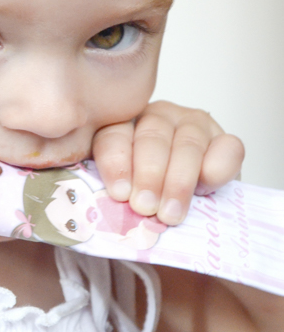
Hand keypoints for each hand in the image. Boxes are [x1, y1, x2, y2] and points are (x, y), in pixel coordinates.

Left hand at [92, 100, 244, 224]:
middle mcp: (158, 118)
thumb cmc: (149, 202)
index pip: (113, 135)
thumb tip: (104, 213)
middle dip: (149, 175)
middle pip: (152, 137)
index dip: (116, 163)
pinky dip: (218, 168)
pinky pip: (227, 148)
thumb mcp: (125, 196)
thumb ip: (115, 196)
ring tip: (171, 213)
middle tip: (145, 207)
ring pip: (187, 143)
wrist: (188, 211)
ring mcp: (194, 126)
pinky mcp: (227, 141)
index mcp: (124, 126)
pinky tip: (208, 187)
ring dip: (179, 180)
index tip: (120, 193)